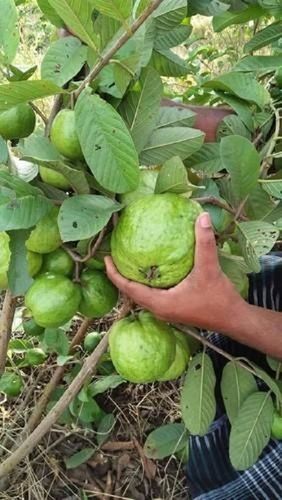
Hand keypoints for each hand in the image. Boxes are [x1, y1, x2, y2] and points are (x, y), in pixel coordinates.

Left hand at [105, 212, 245, 332]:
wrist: (233, 319)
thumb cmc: (219, 299)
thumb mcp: (210, 269)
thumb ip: (205, 243)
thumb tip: (202, 217)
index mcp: (160, 303)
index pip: (128, 289)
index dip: (114, 274)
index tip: (105, 258)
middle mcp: (159, 309)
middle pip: (130, 292)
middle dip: (120, 275)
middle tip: (113, 256)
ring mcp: (165, 311)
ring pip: (141, 294)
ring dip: (132, 280)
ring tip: (126, 261)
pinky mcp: (173, 309)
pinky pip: (151, 295)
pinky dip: (146, 283)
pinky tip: (150, 269)